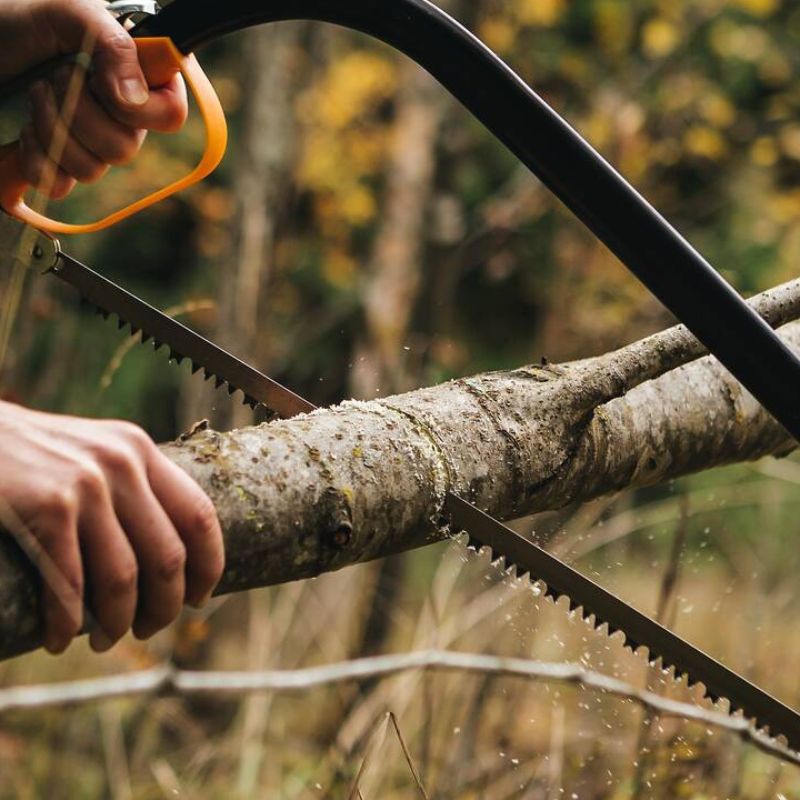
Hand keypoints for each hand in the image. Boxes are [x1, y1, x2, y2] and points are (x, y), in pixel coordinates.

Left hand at [0, 0, 187, 198]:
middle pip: (126, 149)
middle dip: (79, 114)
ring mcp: (93, 143)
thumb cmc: (23, 16)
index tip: (102, 84)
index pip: (171, 116)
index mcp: (142, 78)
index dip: (139, 112)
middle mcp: (124, 115)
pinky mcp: (61, 162)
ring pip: (93, 170)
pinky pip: (61, 185)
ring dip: (53, 129)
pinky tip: (27, 131)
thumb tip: (134, 100)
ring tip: (36, 92)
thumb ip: (114, 44)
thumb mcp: (71, 10)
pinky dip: (37, 159)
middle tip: (56, 76)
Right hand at [0, 400, 223, 653]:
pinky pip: (69, 584)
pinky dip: (65, 624)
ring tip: (105, 641)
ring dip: (117, 623)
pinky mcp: (48, 507)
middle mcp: (122, 463)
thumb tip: (170, 553)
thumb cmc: (31, 455)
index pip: (199, 515)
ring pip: (123, 578)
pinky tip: (58, 640)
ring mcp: (86, 484)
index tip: (200, 598)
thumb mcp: (93, 452)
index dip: (208, 565)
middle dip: (164, 607)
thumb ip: (130, 485)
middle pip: (168, 556)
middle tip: (148, 631)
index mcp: (140, 451)